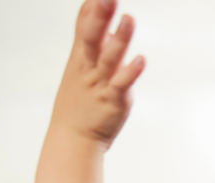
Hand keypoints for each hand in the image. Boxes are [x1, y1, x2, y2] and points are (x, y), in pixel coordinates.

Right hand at [52, 0, 144, 149]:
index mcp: (80, 57)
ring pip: (109, 58)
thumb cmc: (80, 100)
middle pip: (91, 37)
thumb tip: (109, 23)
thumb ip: (94, 43)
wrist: (73, 137)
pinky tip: (141, 59)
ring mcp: (100, 83)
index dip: (90, 8)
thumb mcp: (81, 67)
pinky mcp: (112, 100)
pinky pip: (121, 84)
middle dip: (100, 16)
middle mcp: (88, 67)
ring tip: (129, 19)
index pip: (82, 25)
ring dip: (120, 39)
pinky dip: (131, 72)